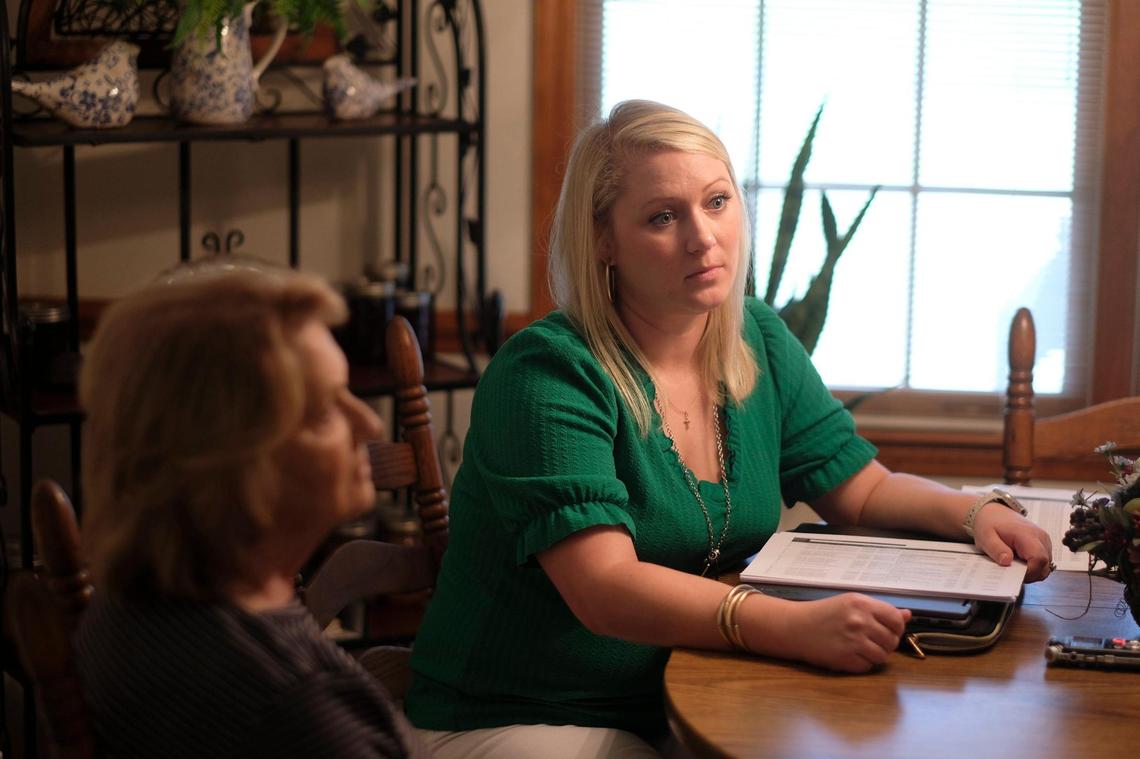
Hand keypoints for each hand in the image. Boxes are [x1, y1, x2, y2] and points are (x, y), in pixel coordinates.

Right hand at [763, 593, 910, 672]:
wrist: (795, 626)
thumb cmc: (823, 614)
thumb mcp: (851, 604)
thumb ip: (880, 610)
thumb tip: (907, 615)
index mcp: (862, 604)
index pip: (896, 620)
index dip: (896, 628)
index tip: (887, 630)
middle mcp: (860, 621)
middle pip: (892, 640)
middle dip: (885, 643)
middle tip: (870, 640)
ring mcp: (853, 641)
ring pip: (882, 656)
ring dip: (874, 655)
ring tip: (859, 648)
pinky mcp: (846, 658)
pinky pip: (867, 666)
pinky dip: (861, 663)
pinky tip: (849, 654)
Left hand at [972, 505, 1052, 581]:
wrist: (993, 513)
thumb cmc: (989, 524)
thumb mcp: (986, 537)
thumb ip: (996, 549)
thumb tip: (1006, 561)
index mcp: (1028, 534)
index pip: (1039, 559)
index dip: (1029, 572)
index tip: (1014, 576)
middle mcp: (1041, 537)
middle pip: (1045, 566)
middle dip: (1030, 575)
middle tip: (1011, 572)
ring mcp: (1044, 541)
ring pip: (1045, 566)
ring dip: (1031, 571)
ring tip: (1014, 565)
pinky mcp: (1043, 544)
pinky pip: (1043, 562)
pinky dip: (1032, 566)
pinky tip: (1019, 562)